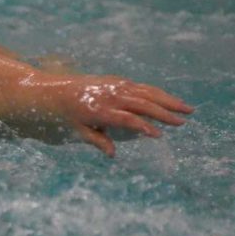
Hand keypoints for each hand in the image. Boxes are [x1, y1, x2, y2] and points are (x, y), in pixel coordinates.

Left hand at [61, 76, 193, 155]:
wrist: (47, 91)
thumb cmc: (61, 116)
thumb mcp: (75, 132)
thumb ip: (96, 140)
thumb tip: (112, 154)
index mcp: (98, 110)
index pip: (127, 119)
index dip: (144, 127)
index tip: (159, 135)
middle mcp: (108, 95)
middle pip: (142, 103)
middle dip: (164, 112)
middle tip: (183, 122)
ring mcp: (112, 86)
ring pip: (145, 91)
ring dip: (166, 99)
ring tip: (186, 108)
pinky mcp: (113, 81)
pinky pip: (138, 86)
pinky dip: (154, 92)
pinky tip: (167, 99)